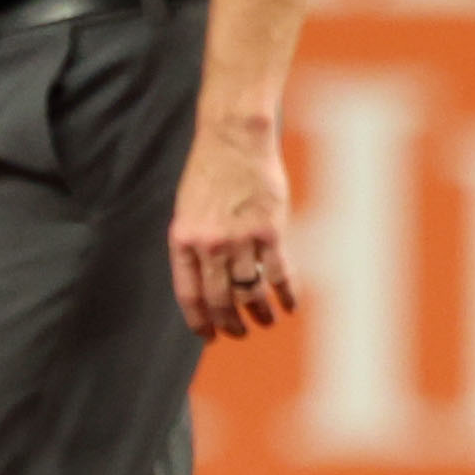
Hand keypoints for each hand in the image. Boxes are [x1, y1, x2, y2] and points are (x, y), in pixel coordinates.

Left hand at [169, 114, 295, 340]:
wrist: (233, 138)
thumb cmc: (210, 171)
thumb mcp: (188, 209)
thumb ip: (195, 244)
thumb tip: (207, 282)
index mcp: (184, 240)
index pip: (189, 294)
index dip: (200, 321)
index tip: (209, 336)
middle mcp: (210, 245)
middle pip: (221, 299)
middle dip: (231, 323)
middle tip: (240, 332)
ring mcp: (240, 239)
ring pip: (251, 291)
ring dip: (260, 313)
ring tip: (266, 322)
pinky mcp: (270, 230)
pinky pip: (279, 273)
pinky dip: (286, 293)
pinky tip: (290, 305)